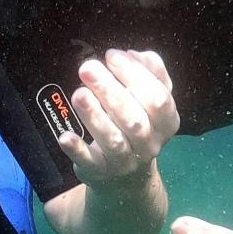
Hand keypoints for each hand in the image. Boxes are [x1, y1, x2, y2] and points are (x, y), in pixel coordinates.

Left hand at [56, 49, 179, 186]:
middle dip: (110, 91)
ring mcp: (125, 161)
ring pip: (113, 140)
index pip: (157, 97)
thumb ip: (150, 73)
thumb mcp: (151, 100)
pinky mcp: (100, 171)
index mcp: (167, 122)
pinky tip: (65, 136)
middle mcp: (149, 144)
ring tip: (80, 93)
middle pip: (134, 119)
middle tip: (88, 68)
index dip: (135, 74)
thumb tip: (134, 55)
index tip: (112, 55)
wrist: (127, 177)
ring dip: (95, 116)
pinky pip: (90, 162)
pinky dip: (77, 149)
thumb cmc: (138, 126)